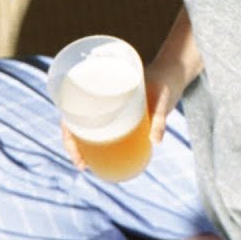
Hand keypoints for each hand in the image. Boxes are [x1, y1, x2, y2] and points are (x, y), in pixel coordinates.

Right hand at [58, 61, 189, 170]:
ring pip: (87, 127)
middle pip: (76, 121)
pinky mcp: (121, 113)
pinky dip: (96, 143)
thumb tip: (156, 141)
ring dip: (81, 145)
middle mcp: (102, 96)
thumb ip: (160, 118)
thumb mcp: (162, 98)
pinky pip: (102, 129)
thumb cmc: (165, 82)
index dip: (67, 131)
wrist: (173, 74)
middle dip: (72, 144)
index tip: (73, 148)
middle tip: (81, 164)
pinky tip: (98, 158)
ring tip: (85, 165)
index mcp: (101, 86)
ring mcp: (110, 106)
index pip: (72, 108)